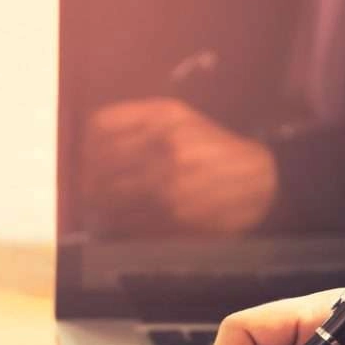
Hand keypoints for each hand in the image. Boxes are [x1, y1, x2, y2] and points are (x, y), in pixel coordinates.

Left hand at [82, 97, 277, 235]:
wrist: (259, 181)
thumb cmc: (212, 148)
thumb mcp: (179, 117)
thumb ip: (135, 121)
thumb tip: (87, 140)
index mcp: (164, 117)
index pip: (100, 128)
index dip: (85, 145)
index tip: (84, 156)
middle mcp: (166, 147)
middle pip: (98, 167)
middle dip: (88, 181)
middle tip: (87, 189)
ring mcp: (169, 184)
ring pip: (108, 199)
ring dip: (98, 206)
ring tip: (99, 208)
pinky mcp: (174, 218)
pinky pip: (127, 224)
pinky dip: (116, 226)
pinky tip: (119, 223)